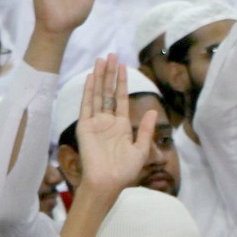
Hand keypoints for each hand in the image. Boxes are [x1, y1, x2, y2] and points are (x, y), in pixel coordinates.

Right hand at [74, 58, 158, 195]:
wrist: (108, 182)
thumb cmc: (125, 171)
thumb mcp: (141, 149)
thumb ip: (146, 129)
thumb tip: (152, 110)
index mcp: (121, 126)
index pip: (121, 98)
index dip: (122, 82)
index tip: (123, 66)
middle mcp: (107, 121)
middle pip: (109, 92)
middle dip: (110, 73)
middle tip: (111, 54)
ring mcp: (95, 123)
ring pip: (98, 94)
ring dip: (99, 77)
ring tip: (101, 59)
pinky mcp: (85, 127)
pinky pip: (87, 106)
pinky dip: (88, 91)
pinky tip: (90, 78)